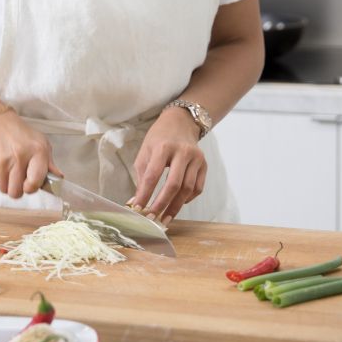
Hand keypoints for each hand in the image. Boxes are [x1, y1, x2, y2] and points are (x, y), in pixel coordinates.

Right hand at [0, 110, 61, 198]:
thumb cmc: (17, 131)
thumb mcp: (39, 142)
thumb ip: (49, 163)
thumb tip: (58, 178)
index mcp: (37, 152)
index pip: (35, 183)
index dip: (31, 187)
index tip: (29, 183)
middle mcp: (20, 157)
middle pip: (17, 192)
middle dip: (17, 187)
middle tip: (18, 177)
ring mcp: (2, 162)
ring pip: (4, 189)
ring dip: (6, 183)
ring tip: (8, 168)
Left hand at [129, 108, 206, 225]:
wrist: (181, 123)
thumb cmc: (159, 138)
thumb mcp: (145, 151)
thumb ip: (142, 176)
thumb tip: (137, 201)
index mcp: (163, 147)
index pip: (153, 175)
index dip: (145, 194)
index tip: (138, 209)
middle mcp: (182, 152)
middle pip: (174, 184)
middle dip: (162, 205)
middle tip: (153, 219)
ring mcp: (196, 158)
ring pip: (188, 189)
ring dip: (175, 206)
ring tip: (164, 218)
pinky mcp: (204, 165)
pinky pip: (198, 188)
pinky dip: (187, 199)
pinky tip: (177, 204)